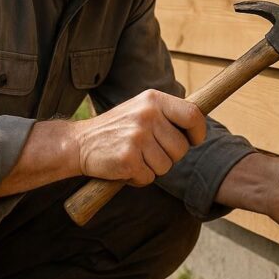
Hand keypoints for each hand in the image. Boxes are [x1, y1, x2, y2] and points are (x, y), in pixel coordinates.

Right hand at [72, 89, 205, 185]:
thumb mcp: (142, 109)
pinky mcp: (127, 158)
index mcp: (153, 99)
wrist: (79, 143)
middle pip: (181, 148)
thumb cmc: (117, 129)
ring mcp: (137, 136)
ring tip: (134, 157)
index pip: (193, 115)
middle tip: (148, 152)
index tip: (193, 141)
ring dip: (152, 169)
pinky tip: (125, 167)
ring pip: (166, 166)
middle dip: (170, 157)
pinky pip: (149, 178)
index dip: (198, 132)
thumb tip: (199, 126)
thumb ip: (168, 115)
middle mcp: (147, 115)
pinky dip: (138, 178)